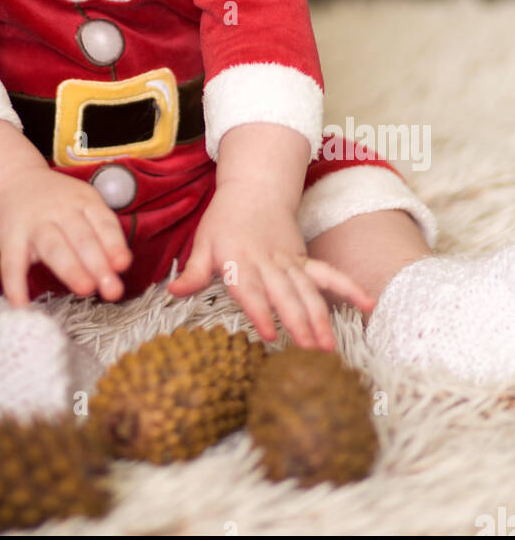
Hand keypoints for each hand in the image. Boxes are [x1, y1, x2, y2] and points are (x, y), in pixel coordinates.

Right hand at [0, 169, 133, 306]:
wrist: (11, 182)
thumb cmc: (56, 203)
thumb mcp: (83, 206)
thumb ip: (102, 234)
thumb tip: (119, 267)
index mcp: (83, 201)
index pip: (103, 223)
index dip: (114, 244)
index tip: (123, 265)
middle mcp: (59, 210)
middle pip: (81, 237)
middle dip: (98, 263)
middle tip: (112, 290)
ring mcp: (33, 224)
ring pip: (53, 247)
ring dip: (71, 269)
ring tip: (86, 289)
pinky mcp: (10, 238)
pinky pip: (12, 262)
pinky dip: (15, 285)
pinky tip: (22, 305)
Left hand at [166, 185, 375, 348]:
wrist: (254, 188)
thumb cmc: (224, 219)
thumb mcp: (202, 242)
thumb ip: (191, 272)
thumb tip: (173, 293)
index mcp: (238, 259)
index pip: (249, 288)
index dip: (259, 311)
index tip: (269, 333)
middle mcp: (267, 262)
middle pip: (285, 294)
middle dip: (297, 322)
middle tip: (308, 351)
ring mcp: (289, 261)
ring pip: (308, 290)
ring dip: (321, 317)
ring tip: (329, 346)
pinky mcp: (303, 260)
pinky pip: (328, 274)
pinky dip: (349, 287)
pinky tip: (367, 303)